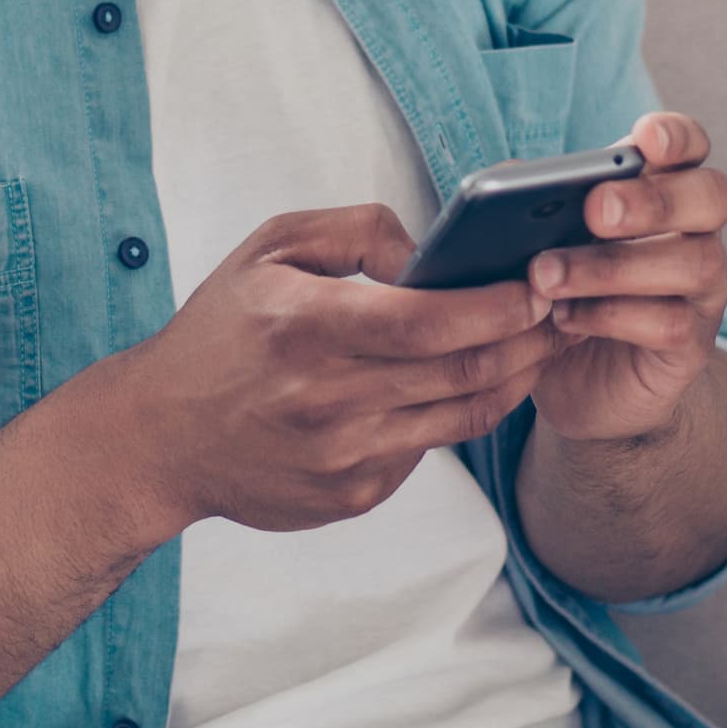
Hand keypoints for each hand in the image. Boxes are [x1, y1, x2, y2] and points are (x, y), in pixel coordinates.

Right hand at [98, 205, 560, 536]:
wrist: (161, 437)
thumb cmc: (220, 333)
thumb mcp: (271, 249)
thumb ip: (357, 231)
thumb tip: (431, 252)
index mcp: (308, 327)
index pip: (431, 322)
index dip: (500, 306)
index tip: (540, 284)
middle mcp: (328, 398)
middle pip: (463, 372)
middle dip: (530, 339)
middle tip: (566, 309)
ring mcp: (342, 456)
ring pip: (461, 417)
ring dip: (514, 379)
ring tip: (542, 344)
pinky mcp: (351, 496)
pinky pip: (427, 450)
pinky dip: (457, 415)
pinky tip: (474, 384)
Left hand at [523, 111, 726, 445]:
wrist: (581, 385)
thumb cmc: (564, 295)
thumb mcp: (545, 245)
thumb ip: (537, 207)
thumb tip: (506, 177)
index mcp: (661, 192)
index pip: (691, 147)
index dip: (677, 137)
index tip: (644, 139)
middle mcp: (696, 234)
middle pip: (711, 198)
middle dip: (653, 200)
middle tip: (595, 211)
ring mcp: (702, 291)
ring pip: (692, 263)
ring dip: (613, 266)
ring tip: (546, 275)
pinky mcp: (692, 344)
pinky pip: (670, 323)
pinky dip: (611, 316)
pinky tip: (564, 317)